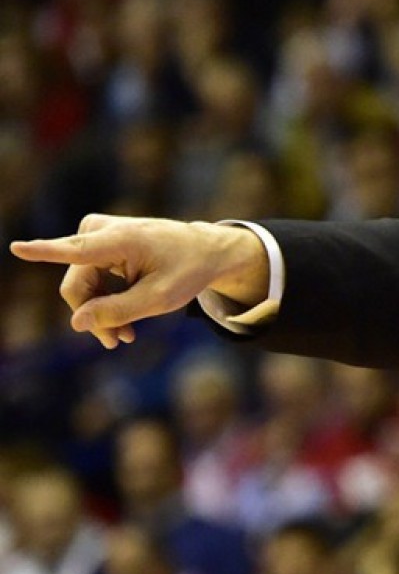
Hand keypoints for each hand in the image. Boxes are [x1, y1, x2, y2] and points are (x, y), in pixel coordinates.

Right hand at [10, 214, 268, 348]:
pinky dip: (103, 302)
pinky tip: (122, 324)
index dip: (44, 252)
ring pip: (80, 286)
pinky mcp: (96, 244)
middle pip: (77, 286)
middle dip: (94, 316)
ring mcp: (96, 235)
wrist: (205, 250)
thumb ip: (118, 311)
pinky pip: (87, 280)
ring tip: (124, 336)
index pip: (77, 251)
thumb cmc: (188, 270)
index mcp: (122, 240)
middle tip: (117, 341)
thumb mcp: (160, 299)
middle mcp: (102, 231)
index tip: (17, 248)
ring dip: (99, 313)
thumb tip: (76, 323)